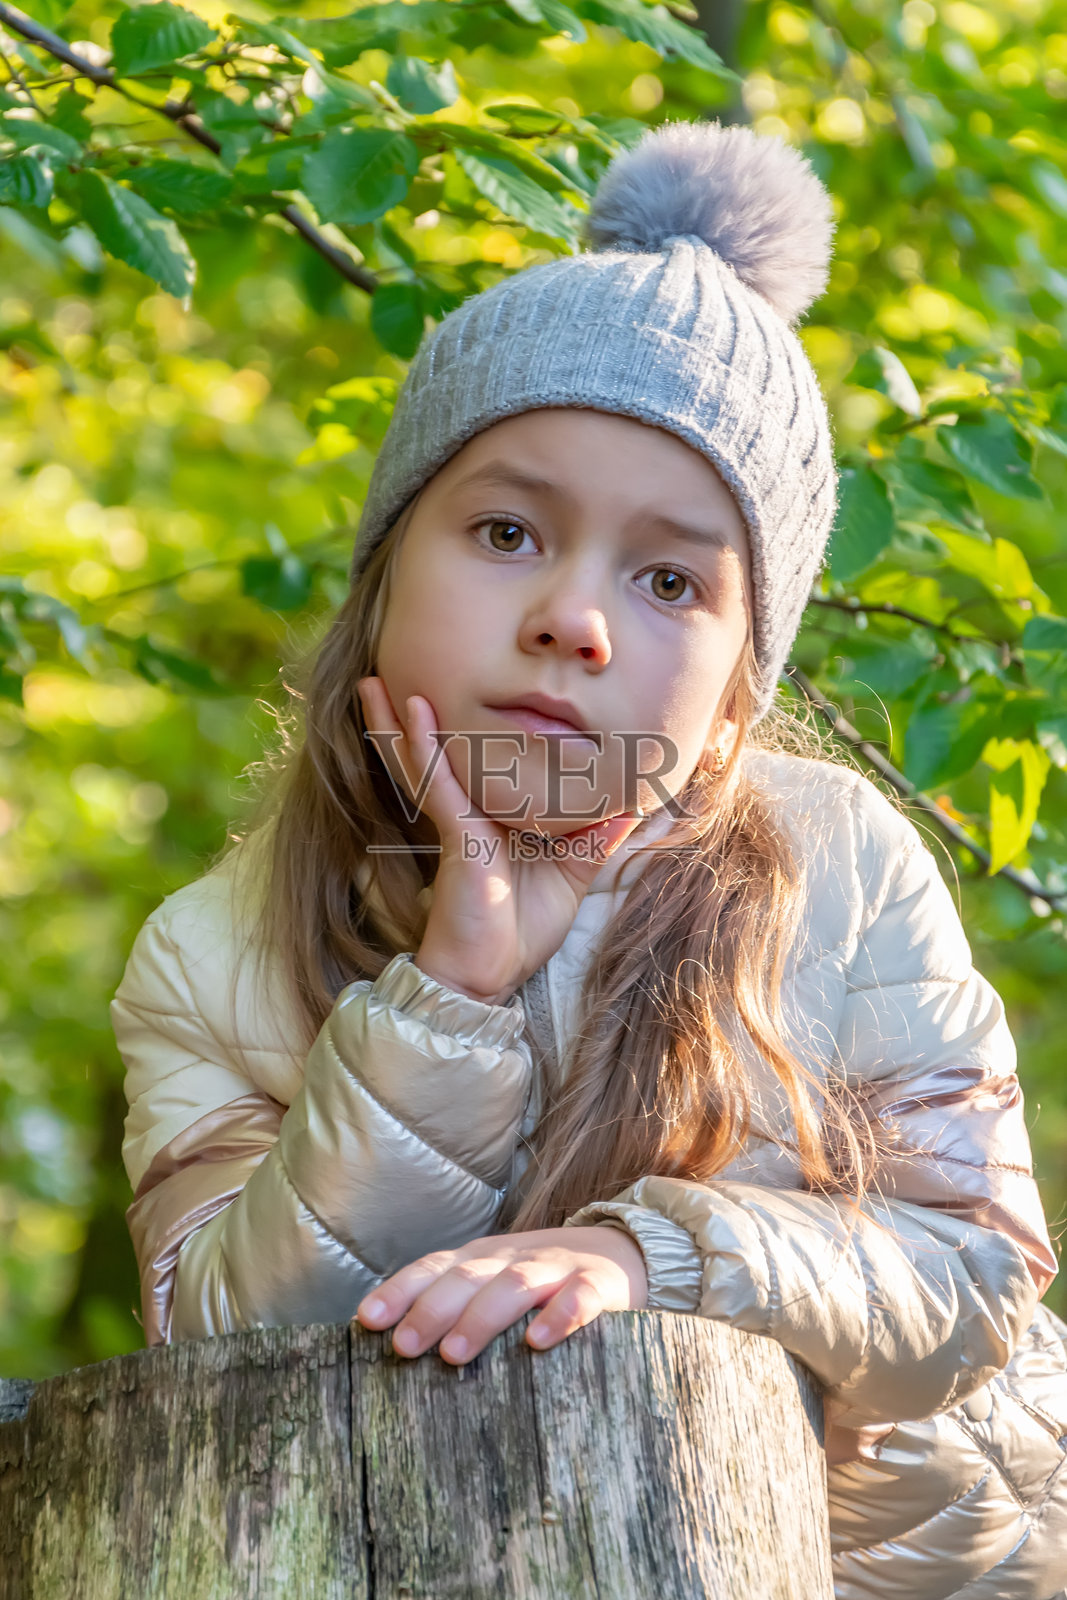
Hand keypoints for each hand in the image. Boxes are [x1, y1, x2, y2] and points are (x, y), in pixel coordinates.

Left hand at [354, 1227, 648, 1364]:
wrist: (623, 1250)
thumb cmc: (543, 1283)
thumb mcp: (495, 1283)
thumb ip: (455, 1304)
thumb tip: (393, 1346)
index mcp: (482, 1259)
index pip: (433, 1268)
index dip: (400, 1291)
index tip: (367, 1321)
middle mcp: (513, 1259)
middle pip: (467, 1277)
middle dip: (431, 1309)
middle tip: (404, 1347)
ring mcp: (556, 1269)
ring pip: (515, 1285)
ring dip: (482, 1316)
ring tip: (454, 1354)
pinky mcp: (599, 1286)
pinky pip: (579, 1299)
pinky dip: (559, 1317)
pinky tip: (538, 1342)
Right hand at [357, 677, 640, 1004]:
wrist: (489, 976)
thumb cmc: (522, 931)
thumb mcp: (572, 876)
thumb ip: (596, 839)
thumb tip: (631, 806)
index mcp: (492, 820)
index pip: (480, 765)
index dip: (471, 731)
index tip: (471, 692)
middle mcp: (469, 813)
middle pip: (438, 754)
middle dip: (412, 718)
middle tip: (395, 672)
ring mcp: (458, 820)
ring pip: (423, 759)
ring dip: (398, 721)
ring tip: (375, 682)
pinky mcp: (455, 832)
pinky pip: (436, 782)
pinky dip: (424, 748)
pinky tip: (413, 715)